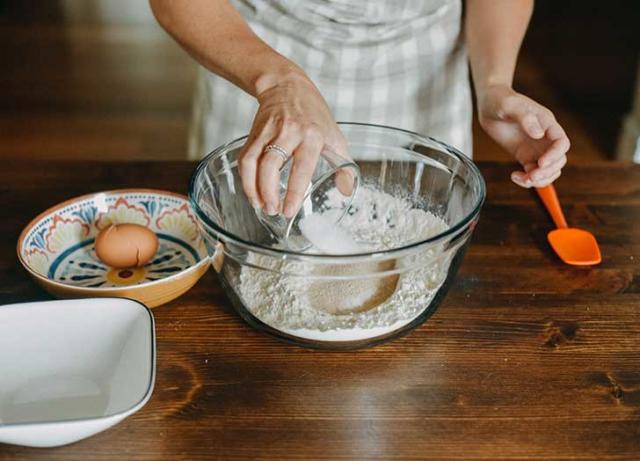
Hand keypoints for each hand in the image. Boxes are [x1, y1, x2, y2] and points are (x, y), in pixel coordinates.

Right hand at [238, 71, 347, 217]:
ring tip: (261, 205)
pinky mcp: (254, 133)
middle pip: (271, 165)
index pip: (302, 167)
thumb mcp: (335, 136)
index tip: (289, 210)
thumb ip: (343, 165)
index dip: (294, 191)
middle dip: (269, 192)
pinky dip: (245, 178)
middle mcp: (289, 132)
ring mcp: (268, 131)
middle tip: (273, 210)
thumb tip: (346, 191)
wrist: (287, 85)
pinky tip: (252, 191)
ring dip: (253, 188)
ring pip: (253, 162)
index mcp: (312, 135)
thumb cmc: (314, 114)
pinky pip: (244, 158)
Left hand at [478, 84, 569, 187]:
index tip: (540, 162)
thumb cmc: (501, 100)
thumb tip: (539, 134)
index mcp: (547, 124)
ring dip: (540, 180)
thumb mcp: (510, 105)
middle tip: (530, 176)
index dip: (555, 155)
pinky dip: (527, 180)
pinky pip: (532, 173)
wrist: (489, 105)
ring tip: (523, 179)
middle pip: (559, 160)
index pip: (562, 143)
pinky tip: (514, 176)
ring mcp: (535, 148)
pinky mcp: (524, 156)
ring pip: (548, 170)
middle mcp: (545, 138)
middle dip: (548, 171)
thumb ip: (525, 117)